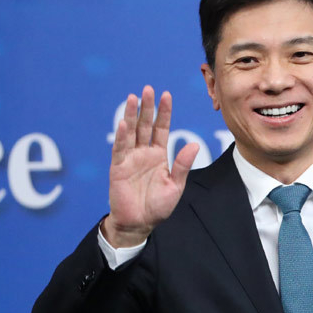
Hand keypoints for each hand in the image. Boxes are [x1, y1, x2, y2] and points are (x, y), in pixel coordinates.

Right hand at [101, 86, 199, 247]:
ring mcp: (130, 159)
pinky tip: (124, 122)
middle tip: (148, 89)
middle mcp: (144, 153)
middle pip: (145, 125)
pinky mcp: (118, 168)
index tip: (166, 95)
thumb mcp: (175, 186)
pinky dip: (122, 136)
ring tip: (133, 97)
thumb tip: (194, 145)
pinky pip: (120, 149)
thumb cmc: (157, 206)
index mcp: (159, 155)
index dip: (164, 112)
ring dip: (132, 114)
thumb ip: (182, 165)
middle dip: (147, 107)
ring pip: (131, 132)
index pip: (161, 128)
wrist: (139, 223)